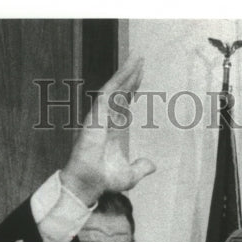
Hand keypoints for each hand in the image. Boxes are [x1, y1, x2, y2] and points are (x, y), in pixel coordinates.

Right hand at [59, 57, 155, 204]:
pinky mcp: (95, 115)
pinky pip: (108, 93)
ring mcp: (99, 115)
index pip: (123, 103)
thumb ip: (141, 167)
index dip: (131, 89)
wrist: (90, 184)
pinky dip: (118, 81)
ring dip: (126, 72)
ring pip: (114, 87)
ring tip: (137, 58)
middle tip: (140, 59)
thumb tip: (152, 165)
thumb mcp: (130, 175)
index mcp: (112, 129)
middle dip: (130, 75)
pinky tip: (128, 71)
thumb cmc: (104, 179)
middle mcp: (105, 119)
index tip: (139, 77)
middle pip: (120, 91)